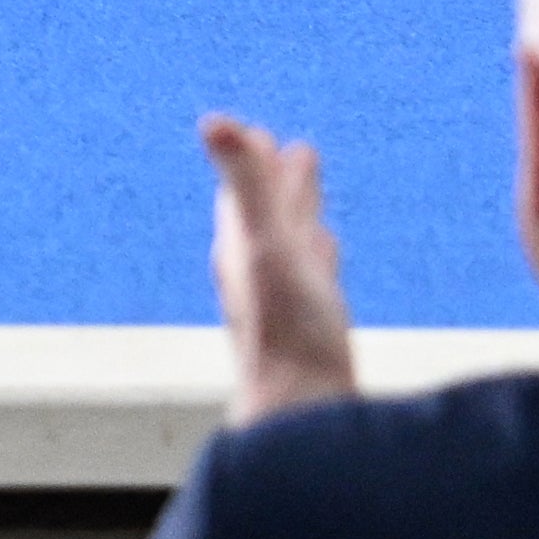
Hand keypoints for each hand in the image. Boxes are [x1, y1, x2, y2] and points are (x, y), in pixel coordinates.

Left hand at [199, 116, 356, 421]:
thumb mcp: (268, 245)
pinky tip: (325, 251)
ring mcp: (286, 302)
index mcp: (241, 248)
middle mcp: (258, 273)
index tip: (256, 133)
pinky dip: (318, 252)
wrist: (304, 417)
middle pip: (266, 214)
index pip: (243, 193)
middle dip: (277, 181)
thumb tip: (214, 121)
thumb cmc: (286, 334)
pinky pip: (315, 277)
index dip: (252, 161)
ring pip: (290, 243)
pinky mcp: (315, 329)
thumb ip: (247, 185)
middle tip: (290, 151)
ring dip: (298, 213)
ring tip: (306, 195)